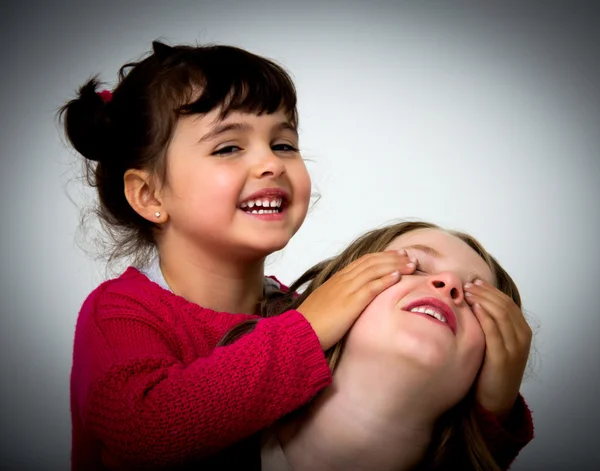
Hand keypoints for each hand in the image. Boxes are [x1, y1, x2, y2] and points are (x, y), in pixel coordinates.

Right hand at [297, 250, 415, 350]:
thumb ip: (339, 296)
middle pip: (372, 262)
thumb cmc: (312, 321)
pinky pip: (371, 287)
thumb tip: (350, 297)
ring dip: (395, 266)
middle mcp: (343, 280)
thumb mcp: (327, 302)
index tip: (396, 255)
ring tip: (410, 264)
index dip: (381, 256)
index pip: (363, 261)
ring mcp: (347, 290)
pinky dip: (385, 280)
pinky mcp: (351, 303)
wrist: (300, 331)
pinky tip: (398, 277)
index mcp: (337, 279)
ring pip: (374, 271)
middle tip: (409, 255)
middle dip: (392, 258)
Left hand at [464, 279, 531, 420]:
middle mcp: (522, 337)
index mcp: (522, 332)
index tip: (475, 281)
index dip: (491, 290)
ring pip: (499, 314)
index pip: (507, 302)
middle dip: (485, 291)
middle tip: (467, 283)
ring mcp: (514, 347)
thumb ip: (492, 326)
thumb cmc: (491, 369)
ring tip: (467, 291)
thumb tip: (474, 302)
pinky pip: (493, 331)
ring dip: (482, 299)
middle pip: (503, 305)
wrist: (496, 400)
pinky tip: (472, 307)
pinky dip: (483, 316)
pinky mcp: (502, 357)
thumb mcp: (496, 344)